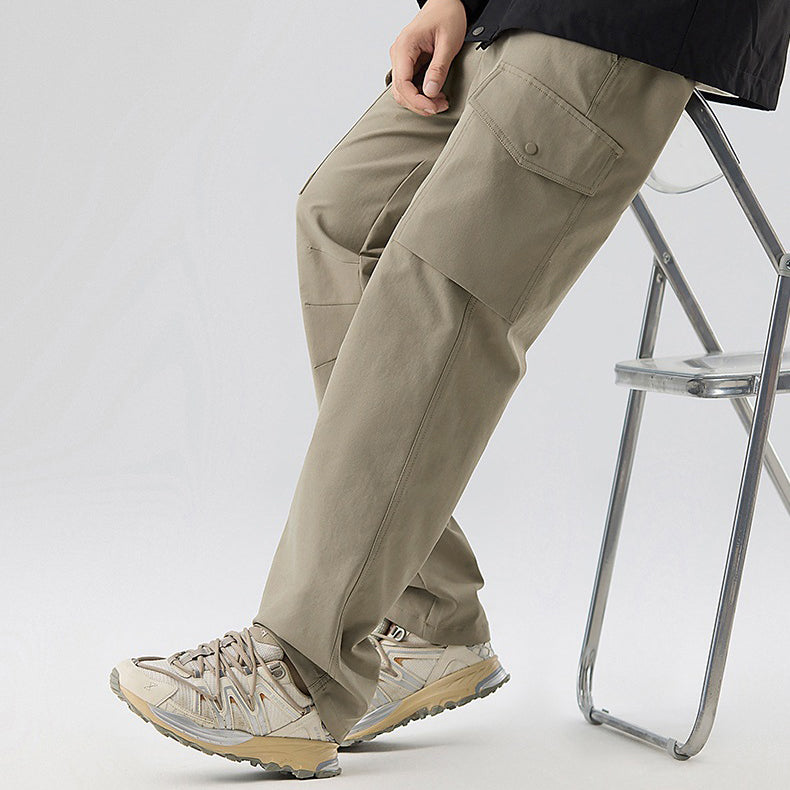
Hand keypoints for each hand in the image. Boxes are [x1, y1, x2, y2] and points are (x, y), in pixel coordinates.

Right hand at [389, 0, 466, 115]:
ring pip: (403, 91)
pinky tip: (435, 94)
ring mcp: (401, 59)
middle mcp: (398, 54)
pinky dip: (421, 94)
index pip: (402, 84)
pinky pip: (409, 85)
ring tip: (440, 101)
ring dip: (420, 101)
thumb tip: (430, 92)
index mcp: (405, 46)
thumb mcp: (448, 43)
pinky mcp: (408, 63)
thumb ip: (439, 68)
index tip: (433, 107)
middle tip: (440, 106)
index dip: (417, 101)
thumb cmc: (448, 16)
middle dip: (420, 104)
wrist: (447, 3)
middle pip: (401, 91)